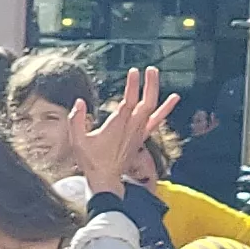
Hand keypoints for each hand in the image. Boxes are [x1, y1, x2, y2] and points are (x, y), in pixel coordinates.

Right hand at [67, 65, 174, 196]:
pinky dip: (166, 109)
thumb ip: (76, 120)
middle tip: (149, 69)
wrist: (106, 179)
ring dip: (155, 91)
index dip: (132, 86)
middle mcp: (132, 128)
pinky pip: (156, 120)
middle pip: (146, 103)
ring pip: (153, 109)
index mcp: (117, 126)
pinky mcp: (141, 137)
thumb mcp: (77, 141)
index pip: (129, 102)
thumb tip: (79, 103)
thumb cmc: (91, 161)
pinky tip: (173, 99)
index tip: (133, 72)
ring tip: (156, 75)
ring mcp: (139, 133)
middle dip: (149, 84)